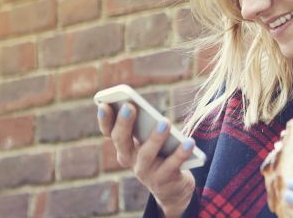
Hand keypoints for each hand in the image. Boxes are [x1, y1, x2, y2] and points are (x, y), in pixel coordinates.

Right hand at [97, 102, 195, 217]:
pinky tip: (189, 142)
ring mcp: (145, 172)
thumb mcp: (149, 140)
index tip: (103, 104)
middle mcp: (130, 159)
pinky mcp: (163, 180)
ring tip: (165, 122)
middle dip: (124, 123)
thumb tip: (145, 107)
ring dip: (155, 138)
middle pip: (122, 141)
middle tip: (129, 107)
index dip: (104, 119)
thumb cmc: (159, 155)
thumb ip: (145, 125)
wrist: (172, 188)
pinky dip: (180, 153)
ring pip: (146, 154)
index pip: (109, 132)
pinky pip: (172, 165)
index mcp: (124, 147)